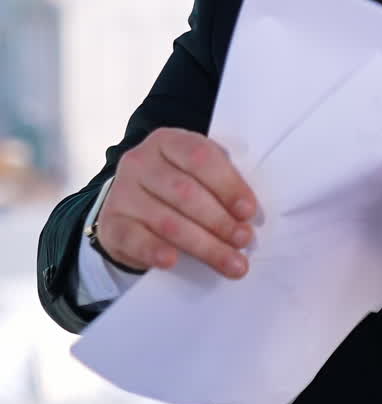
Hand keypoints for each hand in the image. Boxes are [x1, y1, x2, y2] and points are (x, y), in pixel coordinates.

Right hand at [95, 128, 256, 277]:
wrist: (131, 210)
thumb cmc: (175, 190)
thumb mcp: (197, 175)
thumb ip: (220, 184)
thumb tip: (247, 214)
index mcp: (168, 141)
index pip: (200, 157)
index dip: (228, 185)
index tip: (249, 211)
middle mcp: (140, 161)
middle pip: (186, 192)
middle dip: (220, 220)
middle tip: (243, 240)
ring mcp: (122, 192)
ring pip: (167, 221)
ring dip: (204, 245)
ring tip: (230, 262)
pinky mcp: (111, 223)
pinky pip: (134, 239)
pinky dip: (154, 251)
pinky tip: (172, 261)